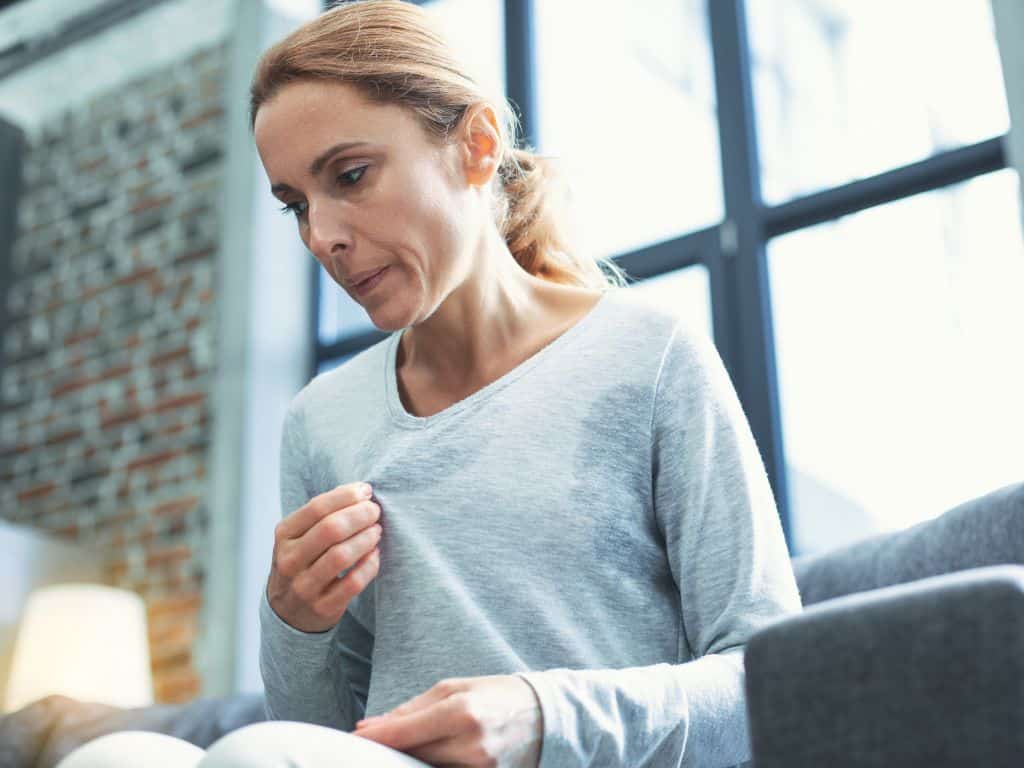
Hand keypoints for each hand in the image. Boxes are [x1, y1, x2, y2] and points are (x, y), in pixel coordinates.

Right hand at [266, 482, 382, 632]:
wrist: (288, 610)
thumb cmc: (302, 561)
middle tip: (375, 511)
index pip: (317, 508)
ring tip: (376, 530)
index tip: (366, 491)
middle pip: (331, 529)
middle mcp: (290, 560)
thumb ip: (323, 514)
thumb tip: (359, 491)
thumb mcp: (299, 535)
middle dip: (360, 515)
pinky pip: (353, 583)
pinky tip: (375, 554)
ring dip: (366, 539)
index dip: (346, 496)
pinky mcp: (323, 607)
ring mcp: (304, 586)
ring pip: (342, 556)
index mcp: (284, 535)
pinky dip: (369, 565)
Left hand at [352, 674, 542, 767]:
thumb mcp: (456, 688)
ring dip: (414, 758)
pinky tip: (434, 755)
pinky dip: (435, 765)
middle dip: (393, 748)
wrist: (547, 715)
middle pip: (413, 755)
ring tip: (413, 743)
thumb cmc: (497, 694)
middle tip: (377, 740)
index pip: (405, 732)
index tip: (355, 737)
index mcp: (461, 711)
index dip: (377, 737)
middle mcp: (471, 744)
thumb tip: (372, 726)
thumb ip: (413, 708)